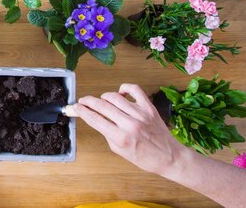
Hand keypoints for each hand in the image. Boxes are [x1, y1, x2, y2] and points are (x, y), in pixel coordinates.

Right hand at [73, 83, 190, 176]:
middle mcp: (130, 124)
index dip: (82, 111)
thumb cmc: (145, 157)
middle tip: (83, 101)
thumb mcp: (120, 151)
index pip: (95, 119)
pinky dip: (124, 88)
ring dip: (104, 97)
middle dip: (88, 101)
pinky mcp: (149, 107)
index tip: (76, 107)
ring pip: (114, 96)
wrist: (169, 157)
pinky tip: (120, 93)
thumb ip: (107, 134)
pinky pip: (134, 89)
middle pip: (101, 105)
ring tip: (102, 101)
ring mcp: (140, 114)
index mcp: (121, 138)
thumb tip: (96, 119)